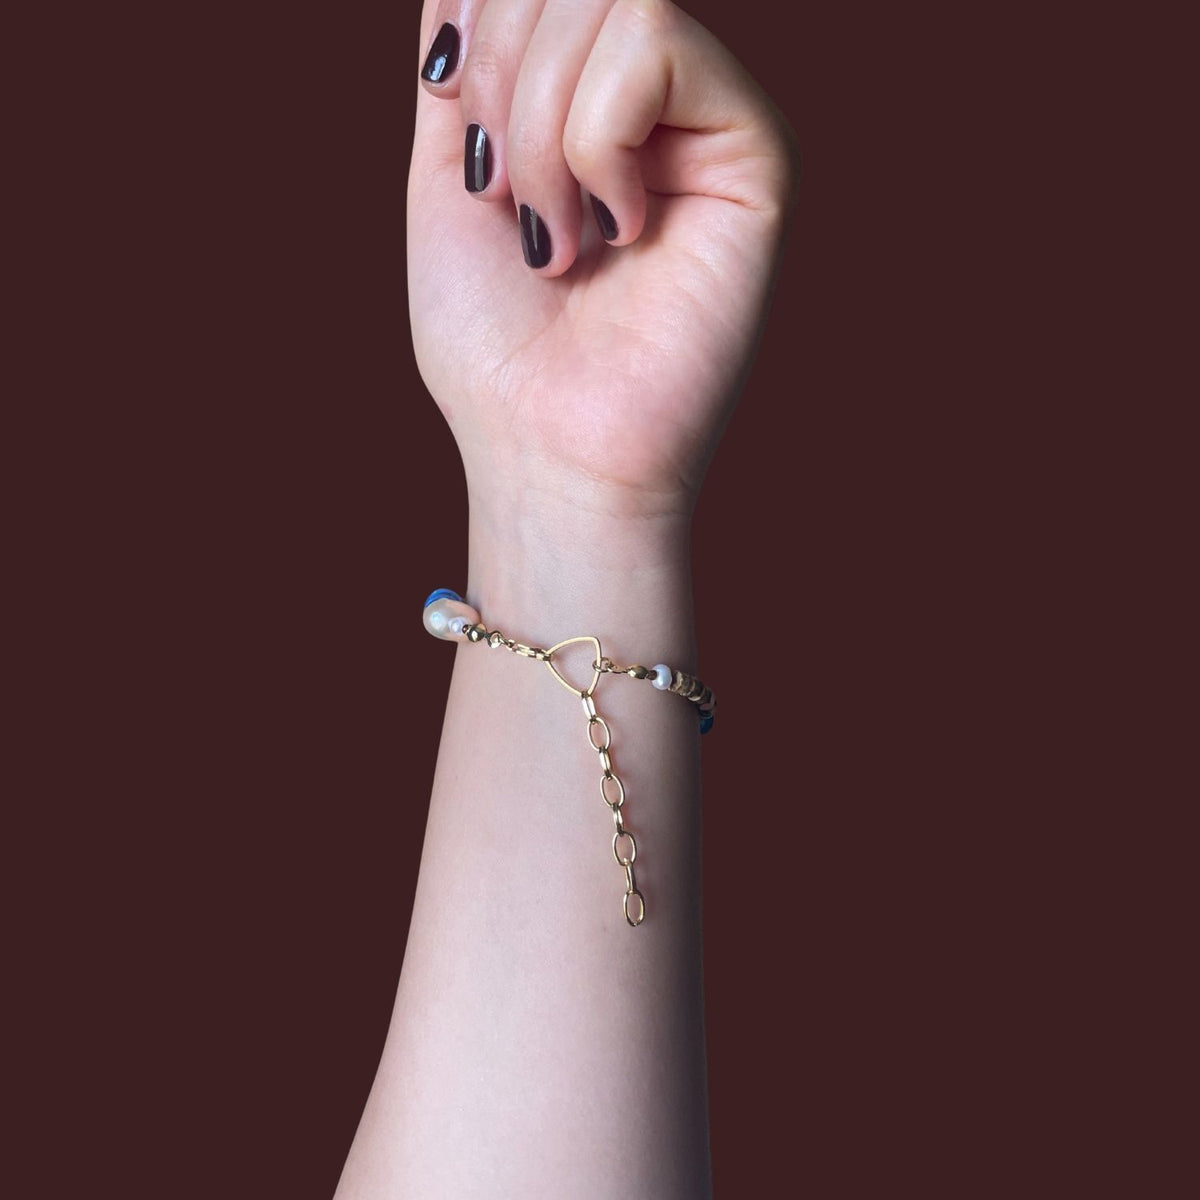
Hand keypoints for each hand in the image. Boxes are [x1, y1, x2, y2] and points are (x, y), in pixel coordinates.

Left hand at [408, 0, 798, 527]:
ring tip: (559, 237)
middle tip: (506, 198)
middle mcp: (654, 98)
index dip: (476, 39)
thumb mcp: (444, 177)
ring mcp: (707, 120)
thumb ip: (464, 60)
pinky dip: (595, 146)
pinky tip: (621, 231)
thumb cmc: (495, 342)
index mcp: (584, 96)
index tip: (471, 159)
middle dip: (498, 80)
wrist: (546, 445)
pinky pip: (650, 49)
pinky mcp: (755, 151)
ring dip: (541, 129)